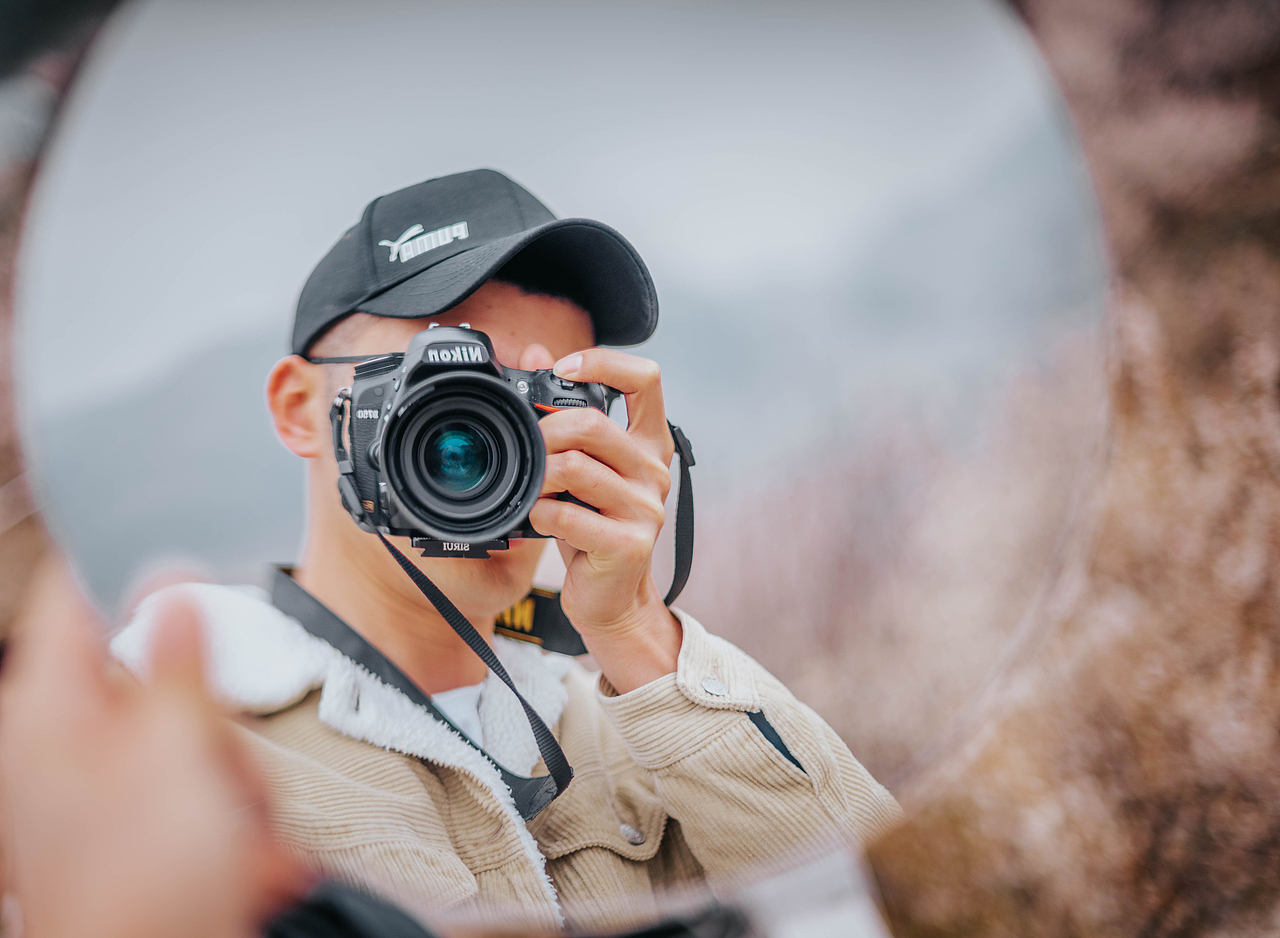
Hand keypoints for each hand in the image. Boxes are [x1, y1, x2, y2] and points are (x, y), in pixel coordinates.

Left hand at [0, 558, 310, 937]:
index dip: (132, 572)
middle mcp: (66, 742)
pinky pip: (198, 786)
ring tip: (235, 826)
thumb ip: (177, 657)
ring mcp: (102, 788)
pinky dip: (232, 814)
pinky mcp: (137, 826)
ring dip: (235, 777)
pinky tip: (240, 853)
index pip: (75, 595)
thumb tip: (173, 581)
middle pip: (158, 676)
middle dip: (211, 717)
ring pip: (191, 734)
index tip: (188, 575)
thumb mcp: (176, 750)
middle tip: (214, 758)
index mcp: (50, 709)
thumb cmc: (144, 886)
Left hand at [527, 348, 681, 692]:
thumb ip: (564, 412)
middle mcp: (653, 471)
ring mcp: (646, 509)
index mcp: (648, 443)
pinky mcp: (629, 544)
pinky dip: (541, 514)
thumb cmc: (592, 526)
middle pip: (593, 423)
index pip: (646, 379)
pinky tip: (539, 520)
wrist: (611, 596)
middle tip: (528, 449)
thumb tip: (536, 353)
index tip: (563, 370)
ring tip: (531, 488)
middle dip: (546, 431)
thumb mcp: (581, 466)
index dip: (604, 362)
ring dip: (538, 476)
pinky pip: (569, 516)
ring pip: (575, 468)